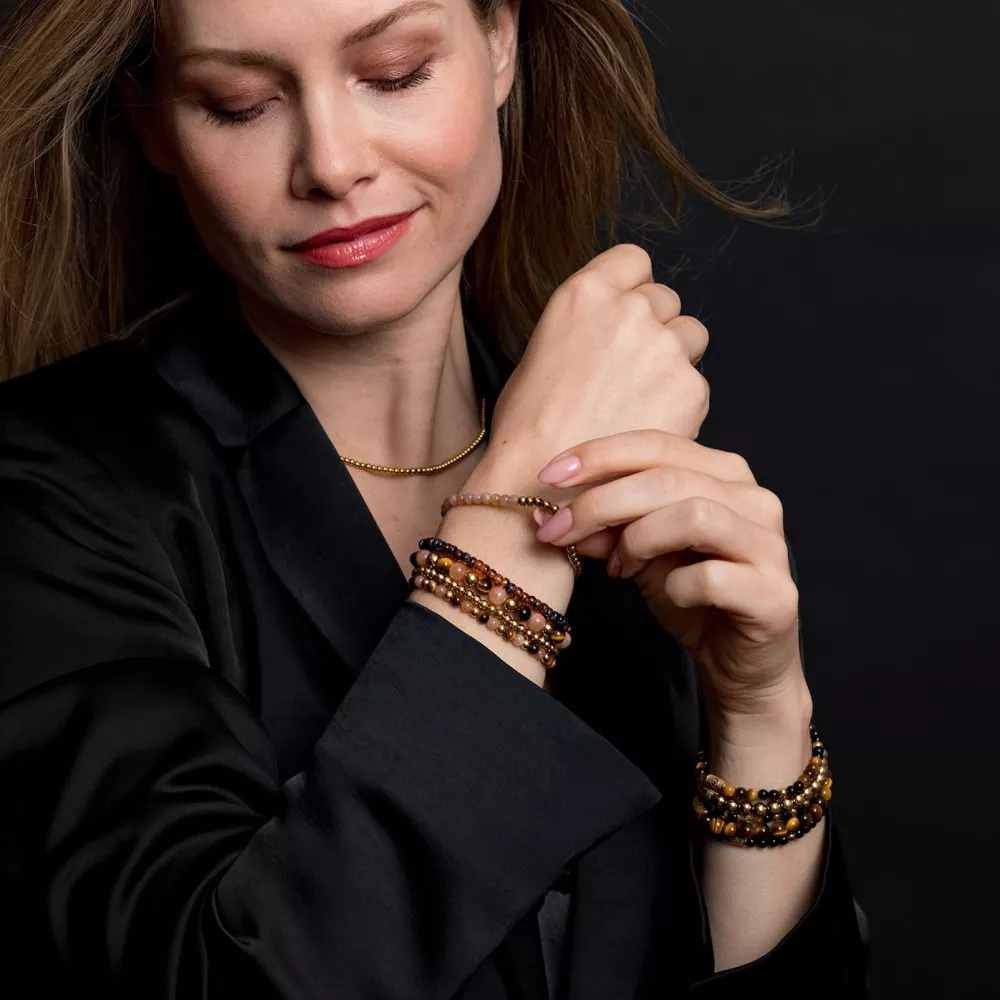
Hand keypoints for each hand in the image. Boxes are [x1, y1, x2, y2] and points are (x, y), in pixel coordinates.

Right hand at [474, 244, 708, 497]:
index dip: (633, 288)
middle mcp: (629, 311)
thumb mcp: (542, 351)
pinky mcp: (690, 388)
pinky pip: (697, 382)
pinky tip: (648, 427)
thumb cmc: (529, 428)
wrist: (541, 485)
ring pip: (690, 336)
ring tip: (640, 401)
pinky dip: (680, 404)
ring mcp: (664, 348)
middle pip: (665, 299)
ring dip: (674, 360)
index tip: (626, 313)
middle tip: (630, 371)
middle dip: (655, 327)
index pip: (634, 260)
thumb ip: (586, 326)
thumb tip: (610, 330)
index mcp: (585, 294)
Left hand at [530, 429, 805, 720]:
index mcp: (722, 474)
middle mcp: (753, 499)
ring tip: (619, 567)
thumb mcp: (637, 556)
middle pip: (667, 477)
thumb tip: (545, 514)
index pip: (656, 444)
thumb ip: (603, 529)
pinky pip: (712, 577)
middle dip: (600, 502)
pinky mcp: (774, 595)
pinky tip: (669, 595)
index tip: (548, 475)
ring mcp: (769, 545)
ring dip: (638, 540)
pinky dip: (676, 585)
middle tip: (558, 530)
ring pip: (693, 516)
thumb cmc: (692, 597)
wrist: (740, 663)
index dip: (599, 454)